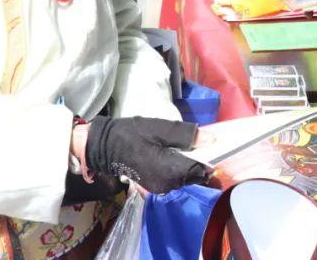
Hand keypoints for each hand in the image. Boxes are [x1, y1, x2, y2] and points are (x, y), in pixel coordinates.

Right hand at [82, 116, 207, 193]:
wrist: (104, 147)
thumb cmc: (132, 134)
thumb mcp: (159, 128)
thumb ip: (185, 135)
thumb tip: (211, 139)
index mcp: (171, 170)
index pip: (201, 169)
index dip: (210, 157)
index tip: (212, 145)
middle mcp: (168, 184)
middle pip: (195, 176)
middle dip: (200, 161)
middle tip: (198, 142)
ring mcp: (161, 188)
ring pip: (186, 178)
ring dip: (189, 165)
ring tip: (186, 147)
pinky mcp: (155, 187)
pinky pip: (175, 179)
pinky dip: (179, 169)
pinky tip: (174, 155)